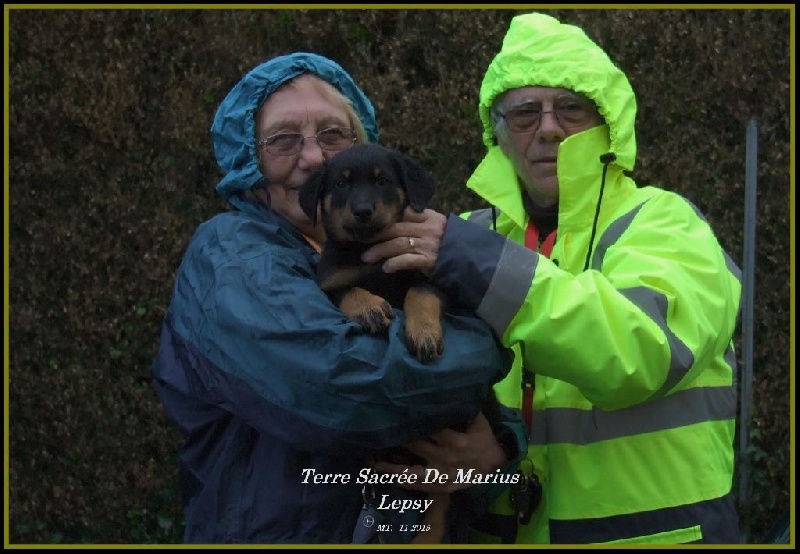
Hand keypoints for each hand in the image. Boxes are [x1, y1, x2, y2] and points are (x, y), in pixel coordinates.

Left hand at [361, 207, 446, 275]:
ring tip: (366, 257)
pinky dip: (394, 263)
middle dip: (376, 236)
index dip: (386, 219)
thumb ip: (420, 221)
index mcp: (430, 217)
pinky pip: (407, 260)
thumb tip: (395, 221)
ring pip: (398, 244)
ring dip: (380, 251)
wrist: (467, 261)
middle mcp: (428, 228)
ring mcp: (428, 244)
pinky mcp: (428, 260)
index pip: (404, 213)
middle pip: (396, 229)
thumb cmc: (447, 243)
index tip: (371, 225)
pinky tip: (385, 268)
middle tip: (361, 241)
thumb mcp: (437, 226)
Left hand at [373, 412, 505, 493]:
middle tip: (382, 430)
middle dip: (400, 437)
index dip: (413, 420)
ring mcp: (442, 474)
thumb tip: (450, 390)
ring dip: (395, 467)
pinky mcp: (441, 486)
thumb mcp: (479, 422)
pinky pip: (420, 486)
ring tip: (376, 463)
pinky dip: (404, 482)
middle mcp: (445, 458)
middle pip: (417, 446)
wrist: (496, 467)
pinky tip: (389, 478)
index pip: (430, 428)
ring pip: (413, 471)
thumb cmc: (484, 441)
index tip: (397, 412)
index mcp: (455, 440)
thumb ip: (465, 408)